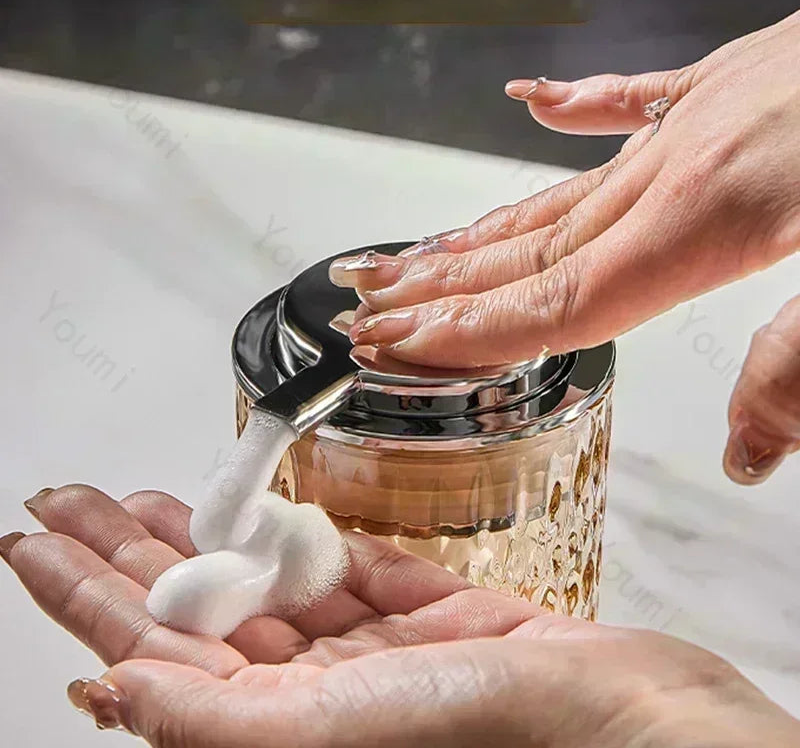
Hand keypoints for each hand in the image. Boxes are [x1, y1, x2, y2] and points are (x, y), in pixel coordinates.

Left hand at [2, 485, 798, 746]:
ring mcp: (356, 649)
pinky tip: (243, 508)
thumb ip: (220, 721)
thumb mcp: (335, 735)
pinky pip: (330, 565)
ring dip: (191, 533)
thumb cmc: (488, 735)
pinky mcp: (407, 609)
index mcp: (271, 731)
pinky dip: (283, 534)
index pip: (146, 650)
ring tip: (132, 492)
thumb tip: (110, 689)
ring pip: (249, 582)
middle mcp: (302, 694)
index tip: (31, 536)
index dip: (83, 592)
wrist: (613, 715)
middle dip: (120, 550)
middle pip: (187, 610)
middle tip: (63, 495)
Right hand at [329, 10, 799, 484]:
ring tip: (406, 255)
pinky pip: (630, 100)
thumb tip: (753, 453)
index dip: (464, 334)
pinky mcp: (727, 87)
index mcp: (705, 219)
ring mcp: (695, 121)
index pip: (553, 301)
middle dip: (437, 292)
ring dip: (474, 233)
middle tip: (366, 310)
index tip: (393, 348)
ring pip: (557, 192)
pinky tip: (529, 103)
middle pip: (528, 253)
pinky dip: (574, 106)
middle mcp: (676, 169)